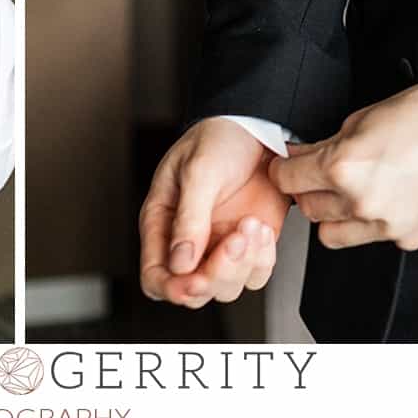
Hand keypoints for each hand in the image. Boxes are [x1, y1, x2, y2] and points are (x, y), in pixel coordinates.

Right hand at [138, 119, 289, 307]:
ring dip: (244, 262)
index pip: (155, 275)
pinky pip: (255, 276)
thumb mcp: (198, 170)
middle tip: (236, 239)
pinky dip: (263, 259)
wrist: (258, 128)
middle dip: (218, 272)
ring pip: (227, 288)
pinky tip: (262, 228)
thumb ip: (189, 217)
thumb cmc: (218, 139)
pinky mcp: (248, 248)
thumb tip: (180, 264)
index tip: (196, 280)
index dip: (172, 287)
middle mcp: (189, 242)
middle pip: (194, 290)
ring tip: (252, 224)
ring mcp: (219, 247)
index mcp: (162, 222)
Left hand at [269, 83, 417, 251]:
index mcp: (343, 167)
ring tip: (348, 190)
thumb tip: (302, 155)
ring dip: (333, 213)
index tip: (285, 165)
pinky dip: (371, 222)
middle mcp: (360, 202)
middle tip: (317, 173)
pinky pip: (372, 237)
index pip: (288, 180)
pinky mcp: (408, 239)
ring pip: (334, 234)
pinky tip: (384, 198)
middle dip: (307, 190)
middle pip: (308, 210)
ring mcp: (385, 226)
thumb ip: (327, 142)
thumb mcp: (361, 117)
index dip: (282, 170)